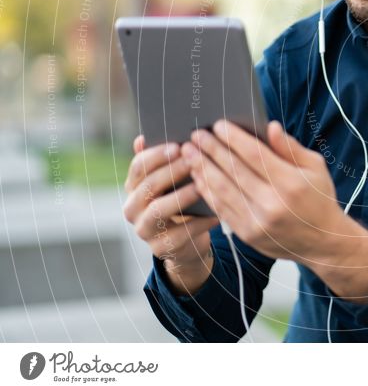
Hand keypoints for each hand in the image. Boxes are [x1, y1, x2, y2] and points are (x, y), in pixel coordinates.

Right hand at [123, 135, 219, 276]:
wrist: (187, 241)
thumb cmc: (184, 201)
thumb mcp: (175, 180)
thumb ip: (166, 160)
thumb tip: (143, 137)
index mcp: (135, 186)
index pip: (138, 166)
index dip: (157, 155)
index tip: (179, 145)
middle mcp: (132, 208)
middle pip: (148, 186)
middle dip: (172, 171)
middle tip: (194, 160)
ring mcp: (144, 230)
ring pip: (159, 210)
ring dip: (182, 196)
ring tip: (202, 185)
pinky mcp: (160, 248)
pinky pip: (179, 234)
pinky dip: (199, 223)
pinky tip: (216, 214)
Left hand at [181, 120, 348, 265]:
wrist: (323, 242)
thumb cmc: (319, 198)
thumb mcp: (315, 167)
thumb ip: (290, 147)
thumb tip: (269, 126)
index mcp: (290, 183)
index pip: (255, 155)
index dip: (234, 139)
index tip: (218, 125)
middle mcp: (272, 204)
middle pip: (234, 171)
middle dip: (211, 150)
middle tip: (195, 135)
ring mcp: (258, 222)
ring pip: (222, 190)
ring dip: (202, 169)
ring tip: (189, 153)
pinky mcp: (248, 235)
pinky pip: (221, 209)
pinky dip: (208, 191)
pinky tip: (199, 177)